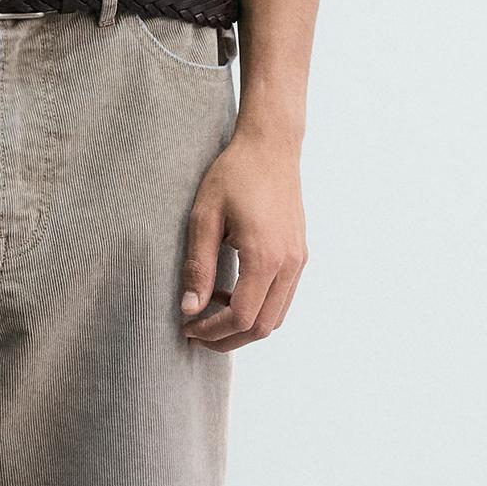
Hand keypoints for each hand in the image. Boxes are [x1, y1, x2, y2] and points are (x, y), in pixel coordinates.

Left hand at [179, 126, 307, 347]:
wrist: (271, 147)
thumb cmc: (234, 175)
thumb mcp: (203, 217)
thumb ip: (198, 266)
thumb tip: (190, 309)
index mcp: (265, 256)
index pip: (242, 317)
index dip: (213, 331)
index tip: (187, 326)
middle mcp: (288, 264)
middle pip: (263, 327)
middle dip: (227, 339)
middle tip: (196, 331)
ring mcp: (298, 260)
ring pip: (276, 317)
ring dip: (243, 326)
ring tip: (210, 314)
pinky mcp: (299, 255)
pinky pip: (282, 298)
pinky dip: (258, 309)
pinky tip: (231, 294)